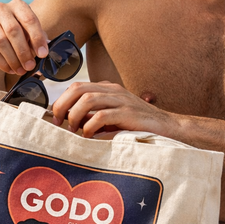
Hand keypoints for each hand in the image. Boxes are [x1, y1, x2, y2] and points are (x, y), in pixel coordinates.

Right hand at [0, 0, 48, 75]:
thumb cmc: (21, 37)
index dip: (37, 38)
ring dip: (13, 60)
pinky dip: (3, 63)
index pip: (29, 19)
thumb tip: (44, 53)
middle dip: (23, 51)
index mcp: (18, 5)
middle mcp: (1, 9)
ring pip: (1, 42)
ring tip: (21, 70)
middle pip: (13, 30)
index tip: (43, 54)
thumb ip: (38, 40)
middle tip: (30, 66)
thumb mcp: (31, 35)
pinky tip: (10, 69)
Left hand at [52, 81, 174, 138]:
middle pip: (78, 88)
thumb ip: (93, 117)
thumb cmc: (138, 126)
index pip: (77, 86)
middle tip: (60, 124)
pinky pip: (103, 115)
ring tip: (74, 131)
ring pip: (88, 99)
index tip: (56, 118)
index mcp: (108, 89)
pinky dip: (91, 126)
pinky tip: (89, 136)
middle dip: (63, 106)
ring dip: (75, 116)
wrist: (168, 128)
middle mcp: (113, 91)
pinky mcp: (129, 113)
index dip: (61, 101)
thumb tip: (68, 124)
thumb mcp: (112, 119)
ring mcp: (122, 100)